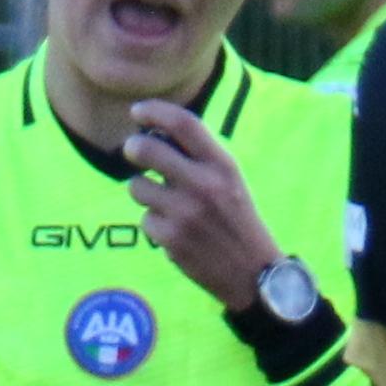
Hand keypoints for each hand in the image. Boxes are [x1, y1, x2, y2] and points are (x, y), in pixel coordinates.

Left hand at [127, 101, 281, 311]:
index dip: (155, 111)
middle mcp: (204, 185)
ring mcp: (185, 213)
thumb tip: (154, 132)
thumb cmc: (237, 220)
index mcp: (223, 165)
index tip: (138, 112)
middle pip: (147, 149)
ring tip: (165, 202)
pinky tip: (175, 232)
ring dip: (143, 191)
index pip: (183, 123)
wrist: (253, 274)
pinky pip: (145, 219)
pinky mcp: (171, 239)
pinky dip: (155, 224)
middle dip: (133, 147)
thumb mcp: (230, 180)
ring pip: (138, 186)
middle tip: (132, 150)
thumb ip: (200, 157)